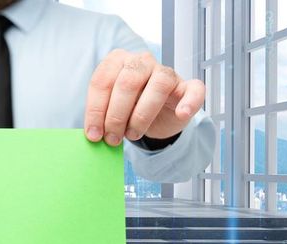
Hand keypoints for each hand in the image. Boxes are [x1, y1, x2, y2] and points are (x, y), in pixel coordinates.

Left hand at [84, 49, 204, 145]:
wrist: (156, 116)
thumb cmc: (128, 109)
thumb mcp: (110, 110)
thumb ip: (101, 116)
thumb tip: (92, 135)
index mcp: (117, 61)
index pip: (101, 81)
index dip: (96, 110)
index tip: (93, 135)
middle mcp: (141, 61)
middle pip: (127, 83)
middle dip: (116, 115)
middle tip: (112, 138)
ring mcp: (166, 71)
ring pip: (158, 86)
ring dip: (142, 115)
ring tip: (132, 134)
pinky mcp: (187, 86)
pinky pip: (194, 89)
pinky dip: (189, 102)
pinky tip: (181, 114)